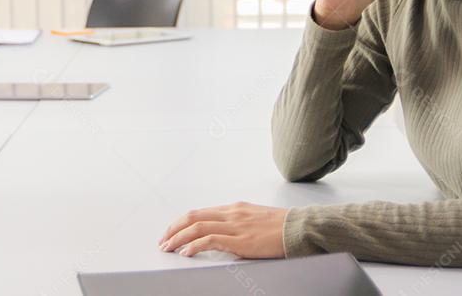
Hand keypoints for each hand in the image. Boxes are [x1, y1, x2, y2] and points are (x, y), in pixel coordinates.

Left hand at [158, 201, 288, 258]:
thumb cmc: (282, 227)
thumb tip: (223, 234)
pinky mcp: (240, 239)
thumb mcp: (256, 219)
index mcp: (235, 208)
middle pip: (193, 217)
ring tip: (168, 248)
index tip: (171, 232)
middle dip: (173, 229)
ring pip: (197, 227)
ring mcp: (235, 226)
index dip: (181, 222)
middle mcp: (232, 213)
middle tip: (163, 241)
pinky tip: (186, 253)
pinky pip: (210, 240)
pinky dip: (194, 246)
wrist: (299, 228)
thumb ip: (238, 223)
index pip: (200, 213)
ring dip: (178, 238)